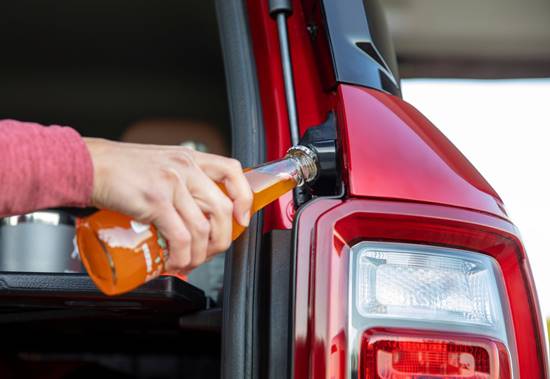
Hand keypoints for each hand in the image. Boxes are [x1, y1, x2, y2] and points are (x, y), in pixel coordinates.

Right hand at [83, 138, 252, 272]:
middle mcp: (185, 168)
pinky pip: (180, 237)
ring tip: (188, 263)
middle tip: (211, 252)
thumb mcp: (160, 165)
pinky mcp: (155, 201)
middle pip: (222, 208)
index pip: (232, 171)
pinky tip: (174, 263)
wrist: (87, 166)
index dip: (244, 197)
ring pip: (202, 228)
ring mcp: (171, 184)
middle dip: (222, 239)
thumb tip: (194, 216)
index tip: (241, 218)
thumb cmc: (120, 169)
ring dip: (199, 255)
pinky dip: (182, 257)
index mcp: (189, 158)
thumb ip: (180, 183)